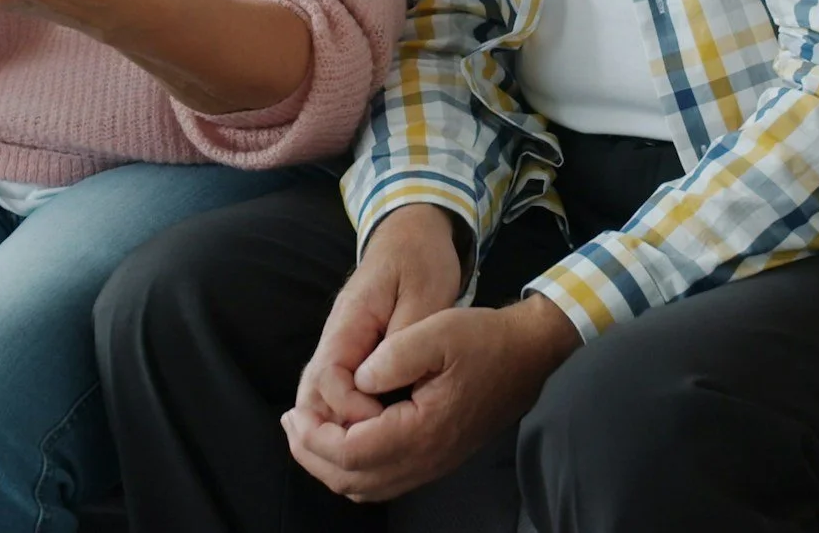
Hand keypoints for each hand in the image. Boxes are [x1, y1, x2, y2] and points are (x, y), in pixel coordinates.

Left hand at [281, 294, 581, 502]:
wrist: (526, 354)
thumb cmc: (483, 339)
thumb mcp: (436, 330)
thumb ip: (392, 355)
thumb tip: (356, 380)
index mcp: (423, 431)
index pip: (352, 452)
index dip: (315, 437)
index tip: (295, 411)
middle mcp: (427, 459)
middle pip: (352, 481)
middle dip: (312, 455)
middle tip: (291, 423)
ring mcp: (432, 464)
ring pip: (366, 488)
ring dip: (329, 465)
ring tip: (307, 431)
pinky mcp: (435, 459)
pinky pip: (383, 481)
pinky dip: (352, 468)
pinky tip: (341, 438)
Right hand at [289, 206, 465, 436]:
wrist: (413, 236)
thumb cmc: (421, 260)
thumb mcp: (425, 293)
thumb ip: (405, 339)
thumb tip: (380, 383)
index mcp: (349, 322)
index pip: (329, 378)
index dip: (351, 409)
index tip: (383, 421)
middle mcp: (336, 338)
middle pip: (313, 395)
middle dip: (330, 432)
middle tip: (363, 459)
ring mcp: (341, 347)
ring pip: (319, 399)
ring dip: (334, 431)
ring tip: (359, 461)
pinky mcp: (353, 355)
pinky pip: (337, 395)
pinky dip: (344, 421)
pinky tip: (365, 442)